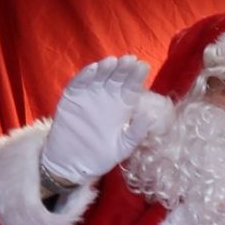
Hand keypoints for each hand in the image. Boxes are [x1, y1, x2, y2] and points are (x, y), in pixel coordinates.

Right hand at [40, 56, 161, 186]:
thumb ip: (137, 132)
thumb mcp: (124, 146)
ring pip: (98, 76)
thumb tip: (152, 116)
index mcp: (123, 105)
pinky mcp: (72, 97)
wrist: (74, 164)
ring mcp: (89, 95)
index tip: (143, 66)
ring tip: (112, 62)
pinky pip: (78, 84)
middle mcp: (108, 96)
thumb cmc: (102, 154)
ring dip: (105, 68)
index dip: (137, 76)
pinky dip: (84, 76)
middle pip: (117, 78)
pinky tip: (93, 70)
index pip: (132, 86)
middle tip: (130, 60)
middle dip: (123, 68)